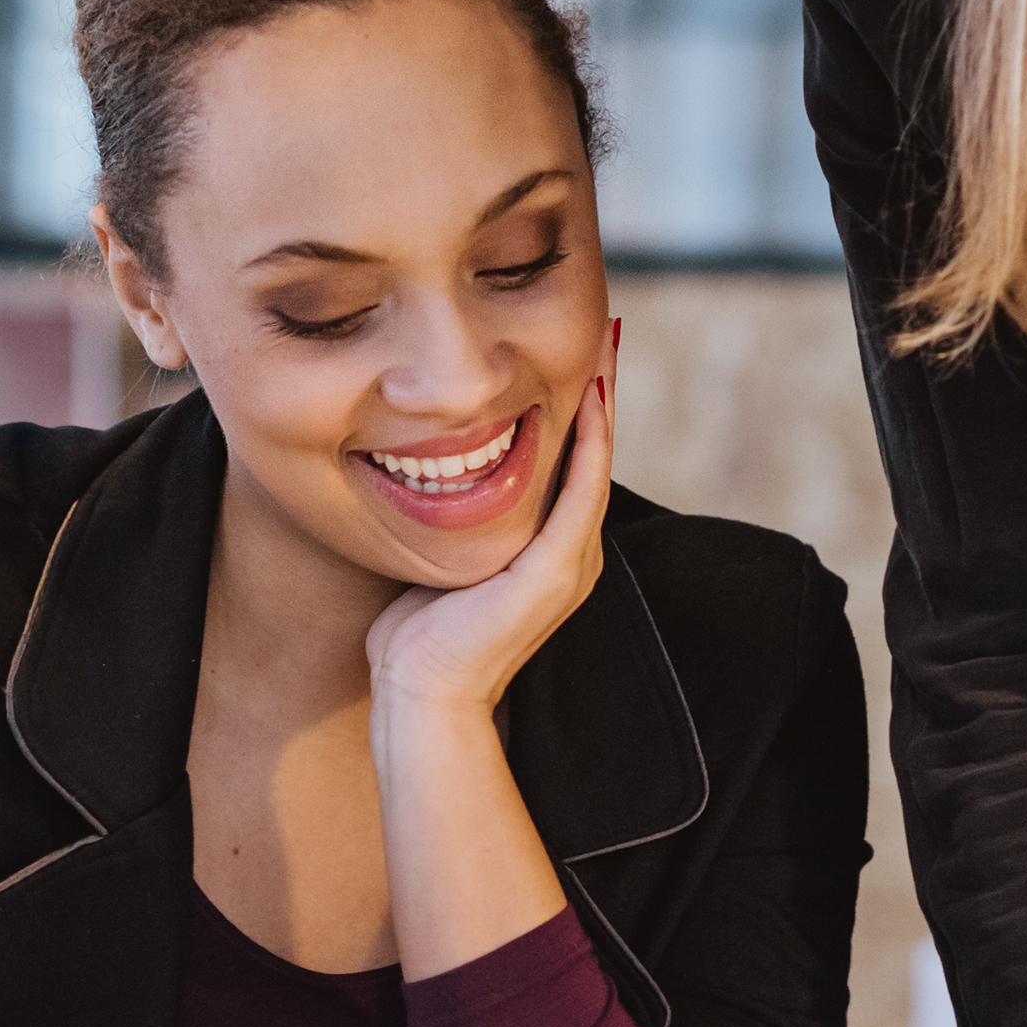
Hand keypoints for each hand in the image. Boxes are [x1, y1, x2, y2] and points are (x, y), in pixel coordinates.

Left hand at [363, 325, 617, 718]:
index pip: (573, 468)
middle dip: (599, 395)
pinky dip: (591, 442)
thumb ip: (461, 523)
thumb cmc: (421, 635)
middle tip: (605, 335)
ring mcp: (571, 563)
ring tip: (606, 350)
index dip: (578, 413)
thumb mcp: (448, 559)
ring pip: (595, 465)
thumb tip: (434, 477)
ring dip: (602, 406)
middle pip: (593, 458)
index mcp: (551, 554)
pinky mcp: (557, 570)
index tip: (576, 358)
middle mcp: (573, 555)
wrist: (424, 692)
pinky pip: (583, 489)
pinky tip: (590, 397)